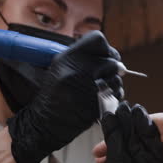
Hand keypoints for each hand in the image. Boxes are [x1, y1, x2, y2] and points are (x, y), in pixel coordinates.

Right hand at [8, 31, 122, 162]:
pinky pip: (116, 95)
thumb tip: (111, 54)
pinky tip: (102, 99)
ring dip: (114, 83)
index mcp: (68, 58)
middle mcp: (79, 70)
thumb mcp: (60, 67)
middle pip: (112, 60)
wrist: (46, 123)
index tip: (105, 57)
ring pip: (116, 79)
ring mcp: (89, 88)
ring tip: (102, 88)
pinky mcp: (97, 104)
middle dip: (113, 67)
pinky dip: (114, 96)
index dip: (105, 48)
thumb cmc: (55, 93)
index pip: (98, 39)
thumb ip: (83, 57)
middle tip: (107, 74)